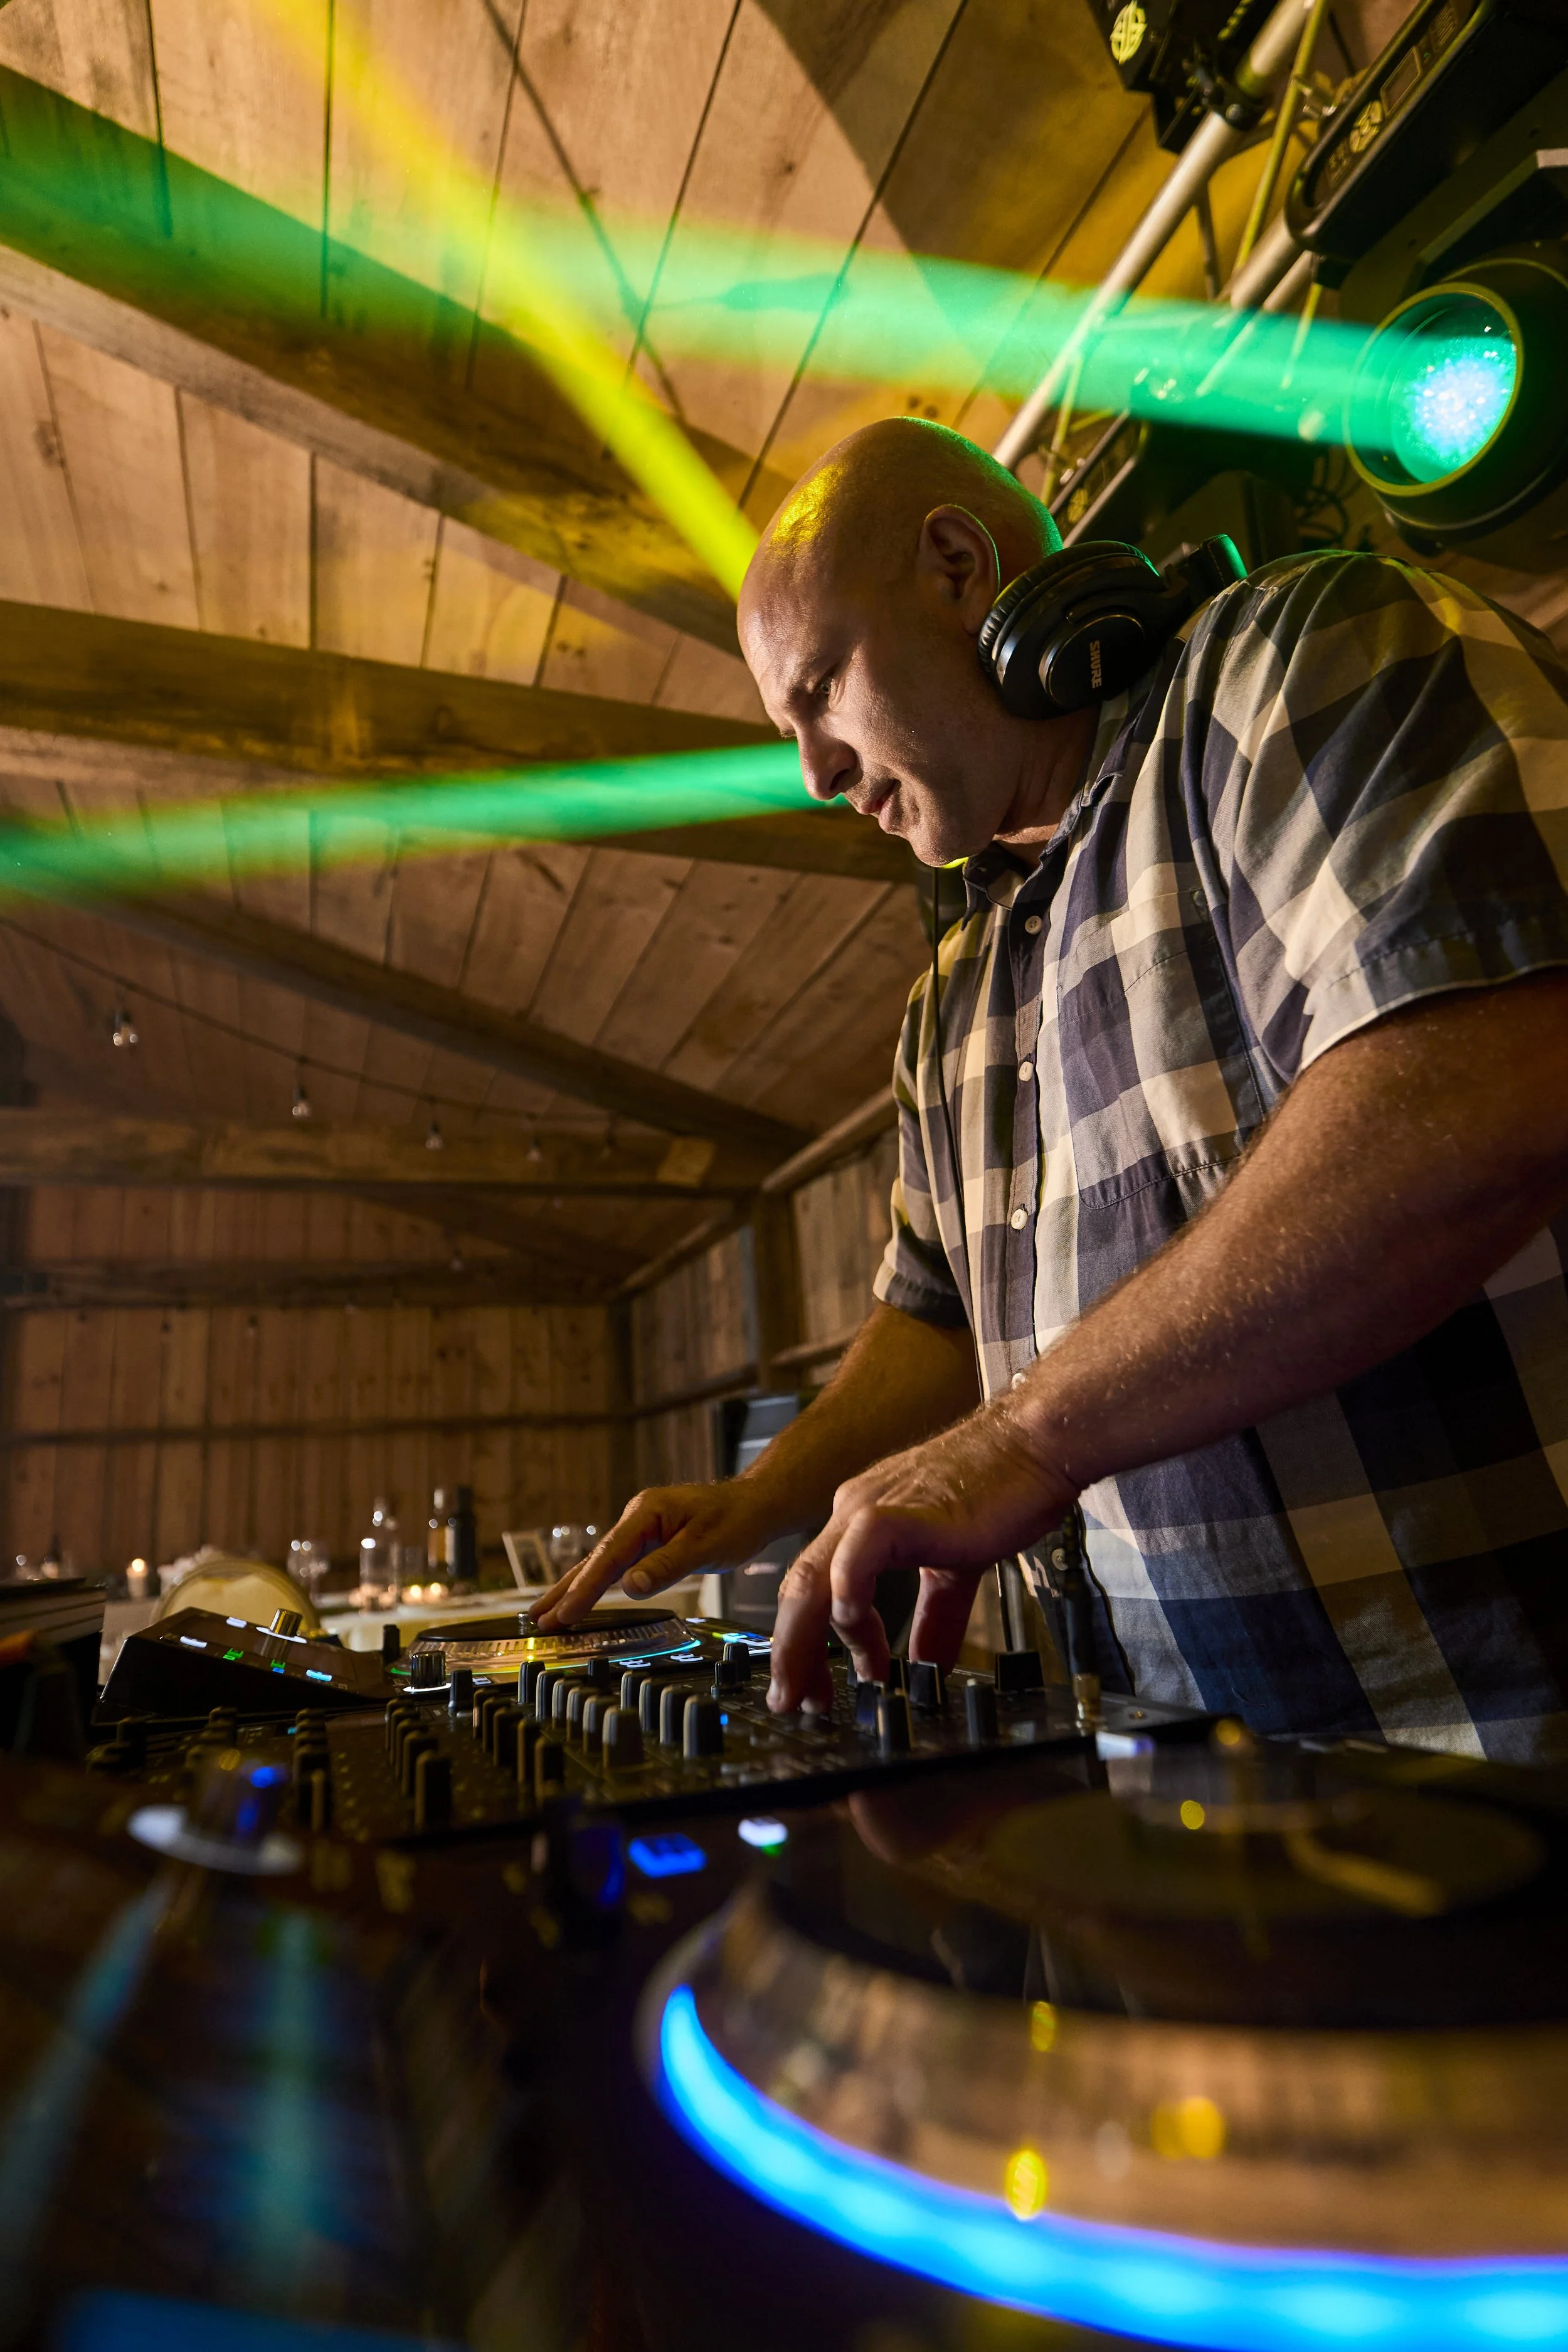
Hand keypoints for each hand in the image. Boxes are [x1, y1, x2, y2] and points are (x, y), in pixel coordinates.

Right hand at [529, 1479, 790, 1627]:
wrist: (756, 1504)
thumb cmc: (736, 1520)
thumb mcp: (705, 1546)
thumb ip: (666, 1566)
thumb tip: (629, 1587)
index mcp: (646, 1514)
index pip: (609, 1557)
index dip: (585, 1588)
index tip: (563, 1614)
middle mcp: (638, 1519)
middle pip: (594, 1559)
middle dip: (564, 1590)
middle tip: (535, 1619)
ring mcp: (642, 1530)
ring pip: (602, 1564)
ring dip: (575, 1588)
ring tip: (545, 1613)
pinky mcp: (649, 1542)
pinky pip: (617, 1565)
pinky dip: (597, 1583)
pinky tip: (582, 1596)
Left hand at [767, 1404, 1075, 1711]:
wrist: (1035, 1444)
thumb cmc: (1003, 1489)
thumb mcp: (955, 1567)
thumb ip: (935, 1616)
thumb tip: (927, 1663)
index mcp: (864, 1521)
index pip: (816, 1588)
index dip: (808, 1642)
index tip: (820, 1686)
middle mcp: (855, 1513)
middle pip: (798, 1590)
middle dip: (788, 1654)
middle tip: (788, 1703)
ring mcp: (871, 1509)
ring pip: (811, 1581)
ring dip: (802, 1644)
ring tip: (811, 1692)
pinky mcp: (900, 1513)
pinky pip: (855, 1557)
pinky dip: (849, 1600)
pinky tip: (863, 1642)